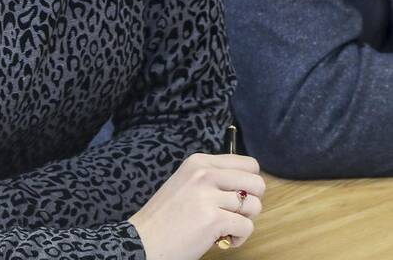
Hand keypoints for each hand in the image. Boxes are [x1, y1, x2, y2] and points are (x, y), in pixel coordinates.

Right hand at [129, 153, 264, 259]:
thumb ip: (213, 179)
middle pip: (257, 183)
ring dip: (243, 221)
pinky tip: (220, 239)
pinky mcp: (214, 219)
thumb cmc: (166, 216)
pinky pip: (247, 228)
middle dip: (251, 201)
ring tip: (224, 227)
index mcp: (198, 162)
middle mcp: (204, 174)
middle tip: (232, 212)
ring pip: (254, 206)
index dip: (248, 182)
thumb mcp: (186, 183)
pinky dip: (238, 238)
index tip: (235, 195)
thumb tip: (247, 185)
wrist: (144, 239)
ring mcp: (208, 196)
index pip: (247, 163)